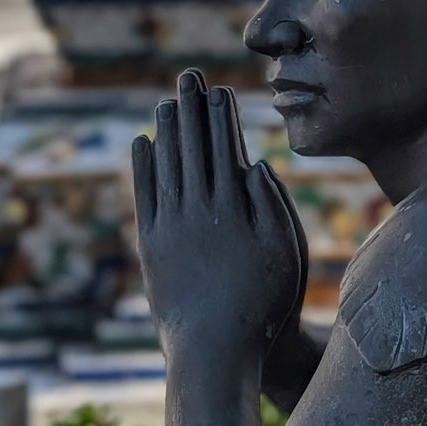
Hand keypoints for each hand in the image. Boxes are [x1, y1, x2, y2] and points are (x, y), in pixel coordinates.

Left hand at [132, 71, 305, 365]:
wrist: (215, 349)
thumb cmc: (263, 304)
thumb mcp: (283, 252)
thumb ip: (269, 204)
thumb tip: (252, 162)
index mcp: (231, 206)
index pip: (224, 146)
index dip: (221, 115)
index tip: (219, 88)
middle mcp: (195, 209)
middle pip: (191, 145)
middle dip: (191, 107)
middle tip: (187, 76)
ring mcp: (169, 226)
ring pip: (165, 163)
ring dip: (165, 128)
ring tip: (166, 100)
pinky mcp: (150, 246)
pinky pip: (144, 193)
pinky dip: (143, 165)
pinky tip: (142, 144)